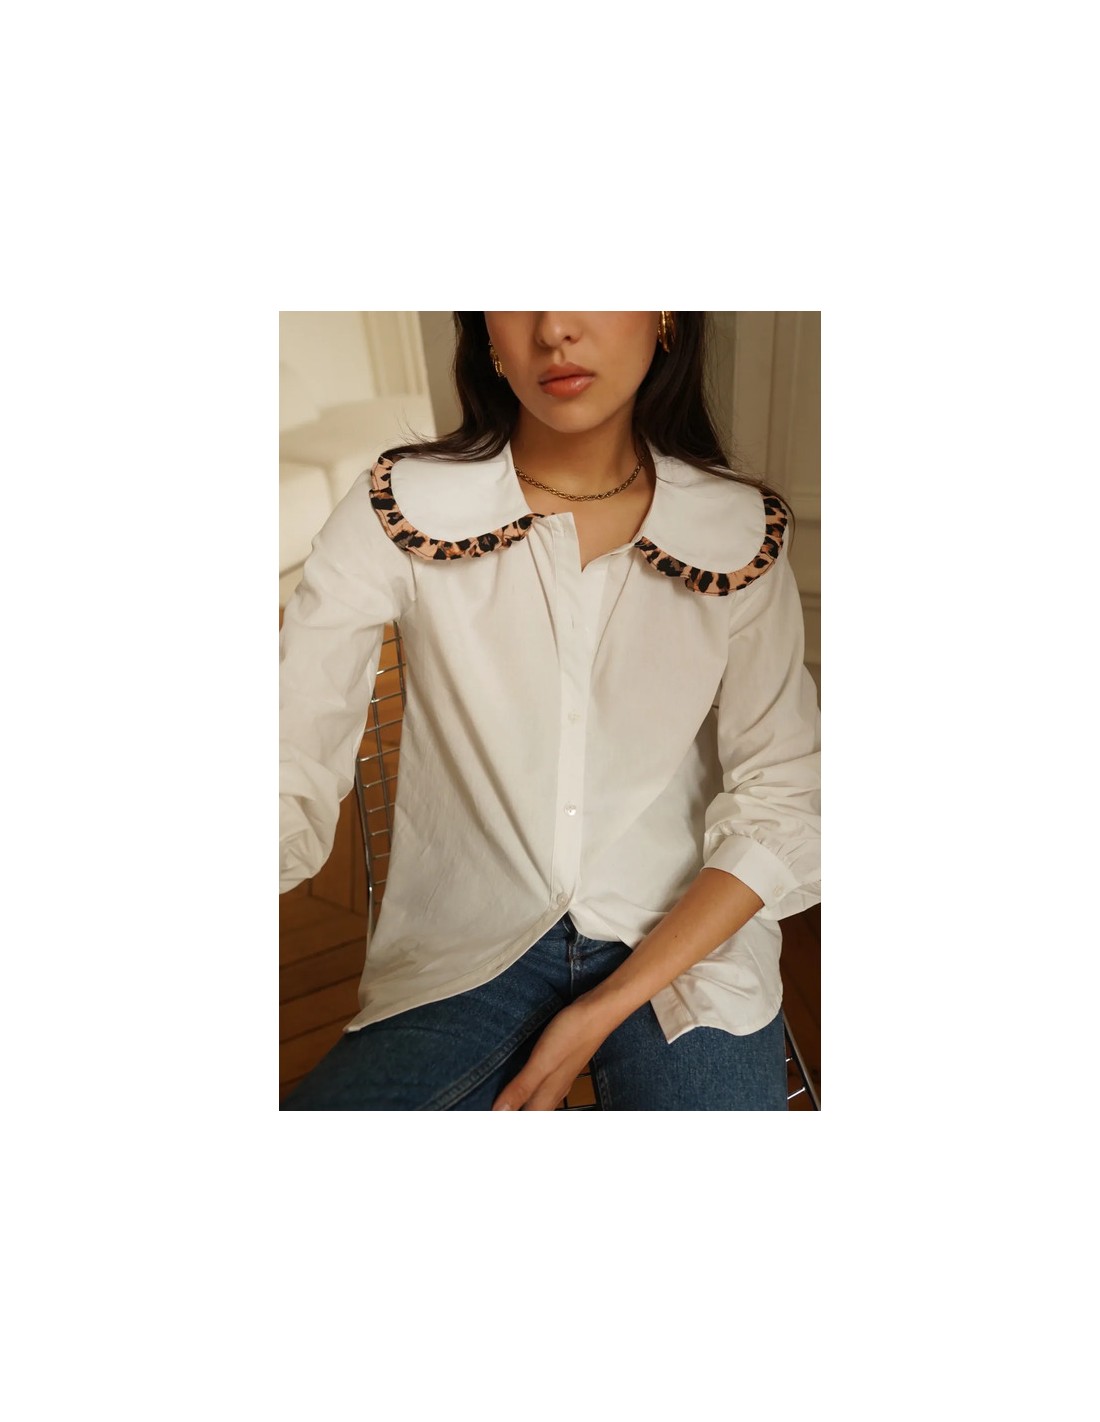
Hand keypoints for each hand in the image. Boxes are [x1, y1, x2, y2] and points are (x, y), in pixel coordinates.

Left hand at [492, 999, 609, 1110]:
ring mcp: (558, 1078)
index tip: (487, 1115)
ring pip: (535, 1099)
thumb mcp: (542, 1062)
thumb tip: (498, 1112)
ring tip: (497, 1097)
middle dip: (510, 1114)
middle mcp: (553, 1092)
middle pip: (530, 1113)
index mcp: (547, 1096)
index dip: (505, 1120)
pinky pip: (539, 1083)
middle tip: (489, 1108)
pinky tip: (517, 1075)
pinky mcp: (558, 1064)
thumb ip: (521, 1088)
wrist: (598, 1012)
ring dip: (518, 1102)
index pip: (525, 1121)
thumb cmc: (571, 1035)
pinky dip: (524, 1085)